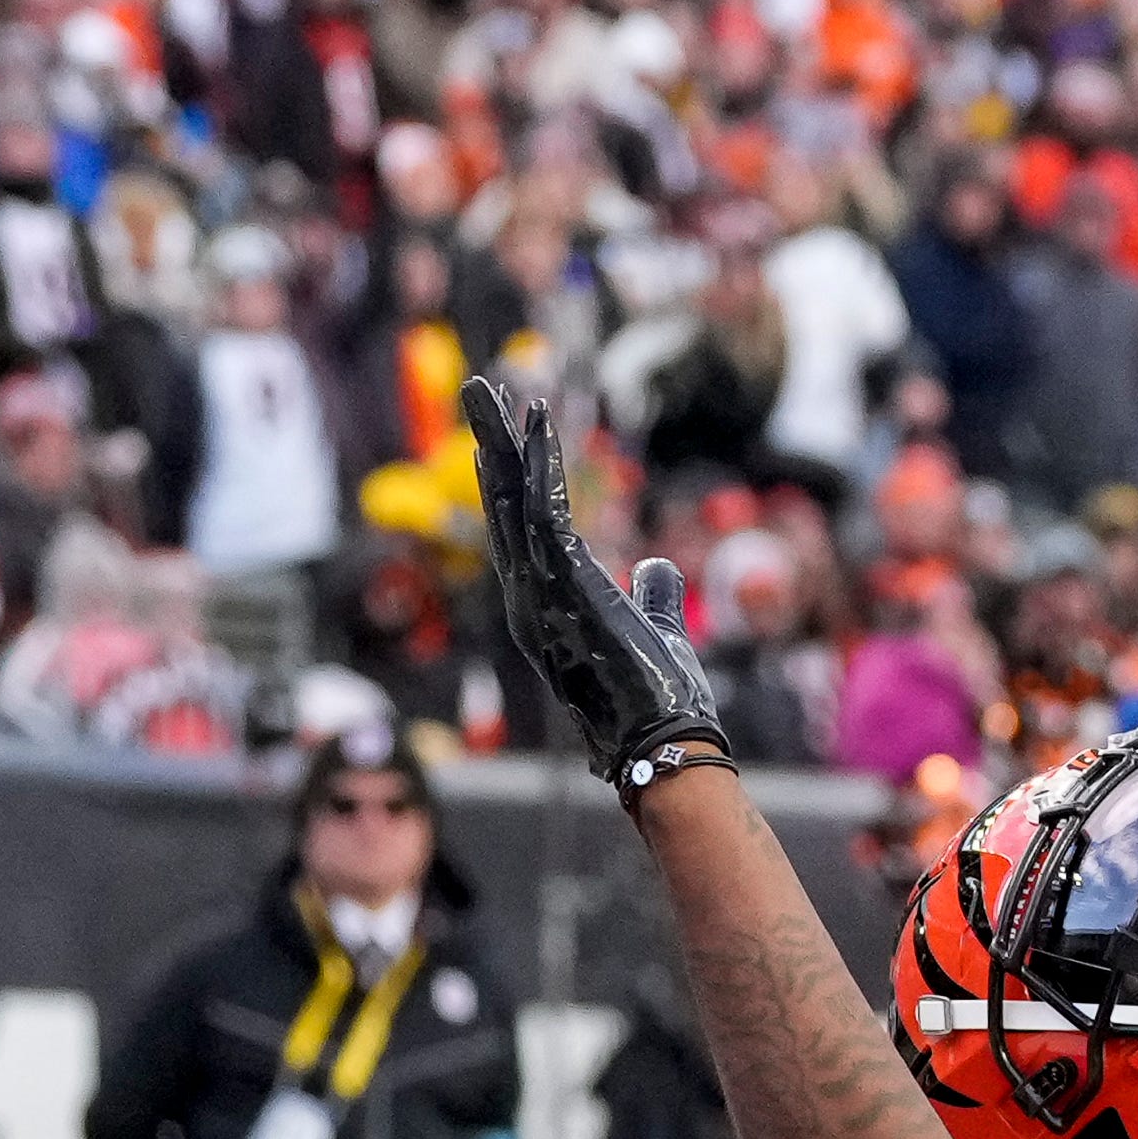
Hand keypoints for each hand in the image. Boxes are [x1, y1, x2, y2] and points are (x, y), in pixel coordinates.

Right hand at [457, 376, 728, 794]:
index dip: (511, 479)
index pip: (520, 529)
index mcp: (545, 604)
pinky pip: (544, 514)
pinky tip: (537, 425)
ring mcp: (539, 593)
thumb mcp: (655, 631)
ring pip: (513, 503)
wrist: (660, 746)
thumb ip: (653, 594)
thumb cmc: (658, 700)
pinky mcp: (564, 586)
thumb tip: (658, 565)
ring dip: (503, 444)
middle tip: (477, 392)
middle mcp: (528, 597)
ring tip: (488, 392)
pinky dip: (541, 468)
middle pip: (502, 507)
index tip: (506, 433)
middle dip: (491, 446)